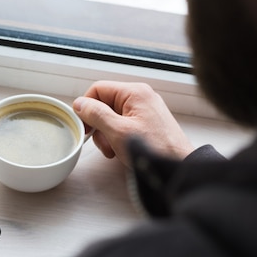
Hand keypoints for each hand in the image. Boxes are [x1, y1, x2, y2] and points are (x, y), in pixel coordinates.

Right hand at [73, 81, 193, 166]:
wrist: (177, 166)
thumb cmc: (154, 149)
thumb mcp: (118, 131)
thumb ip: (96, 114)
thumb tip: (80, 104)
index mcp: (134, 92)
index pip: (98, 89)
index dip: (87, 107)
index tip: (84, 126)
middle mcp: (140, 97)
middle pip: (104, 103)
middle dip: (99, 126)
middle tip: (102, 143)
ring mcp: (144, 110)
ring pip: (112, 116)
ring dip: (107, 135)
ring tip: (114, 149)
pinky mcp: (147, 123)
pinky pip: (123, 125)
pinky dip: (117, 138)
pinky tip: (121, 150)